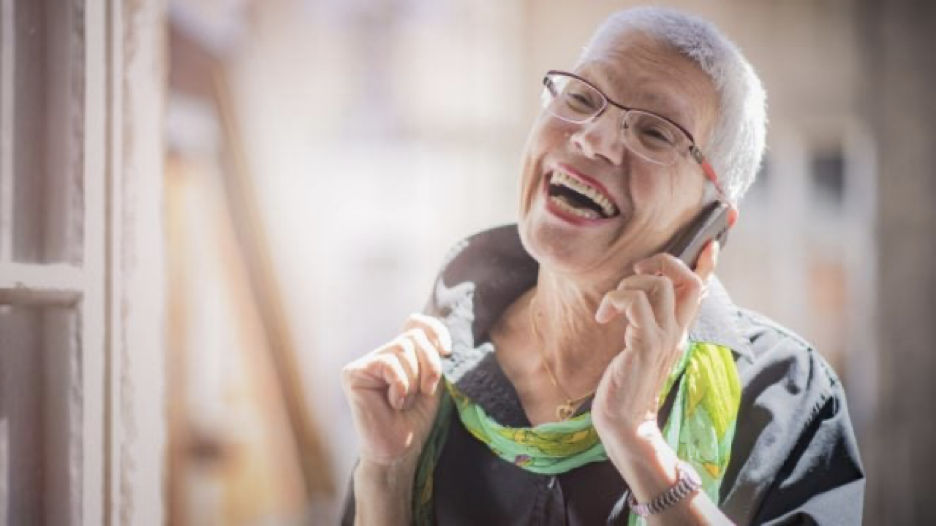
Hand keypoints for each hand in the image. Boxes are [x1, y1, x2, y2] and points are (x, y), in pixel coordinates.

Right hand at [341, 313, 452, 468]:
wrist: (398, 450)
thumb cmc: (414, 419)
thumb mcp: (432, 381)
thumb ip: (432, 355)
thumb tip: (436, 336)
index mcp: (399, 353)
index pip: (415, 322)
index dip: (434, 329)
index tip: (448, 351)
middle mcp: (381, 354)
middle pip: (413, 336)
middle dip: (429, 365)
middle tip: (425, 392)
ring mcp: (365, 362)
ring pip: (403, 349)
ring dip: (414, 381)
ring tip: (404, 402)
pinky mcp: (353, 373)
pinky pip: (389, 364)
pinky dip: (400, 386)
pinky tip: (393, 404)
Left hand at [590, 241, 718, 445]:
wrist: (624, 421)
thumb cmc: (626, 383)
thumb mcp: (641, 347)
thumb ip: (647, 323)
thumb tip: (638, 299)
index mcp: (678, 330)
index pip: (700, 291)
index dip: (706, 265)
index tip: (710, 243)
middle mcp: (676, 331)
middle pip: (687, 279)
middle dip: (662, 260)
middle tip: (635, 269)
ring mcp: (663, 338)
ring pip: (659, 286)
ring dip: (628, 285)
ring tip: (610, 306)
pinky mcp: (645, 345)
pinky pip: (635, 304)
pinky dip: (616, 300)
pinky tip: (604, 317)